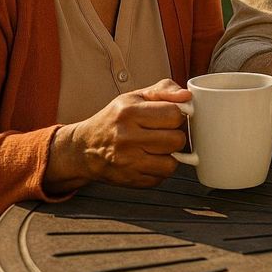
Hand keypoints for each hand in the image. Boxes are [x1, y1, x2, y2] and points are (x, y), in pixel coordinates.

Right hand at [46, 79, 191, 191]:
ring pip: (172, 163)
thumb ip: (164, 91)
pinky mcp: (130, 180)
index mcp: (129, 112)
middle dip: (176, 136)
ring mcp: (127, 162)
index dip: (178, 115)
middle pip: (177, 140)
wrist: (84, 148)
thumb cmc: (114, 119)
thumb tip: (187, 96)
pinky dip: (159, 170)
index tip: (171, 116)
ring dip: (169, 155)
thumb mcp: (135, 97)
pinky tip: (148, 160)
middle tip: (164, 133)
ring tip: (157, 147)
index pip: (174, 114)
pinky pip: (161, 178)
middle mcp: (127, 138)